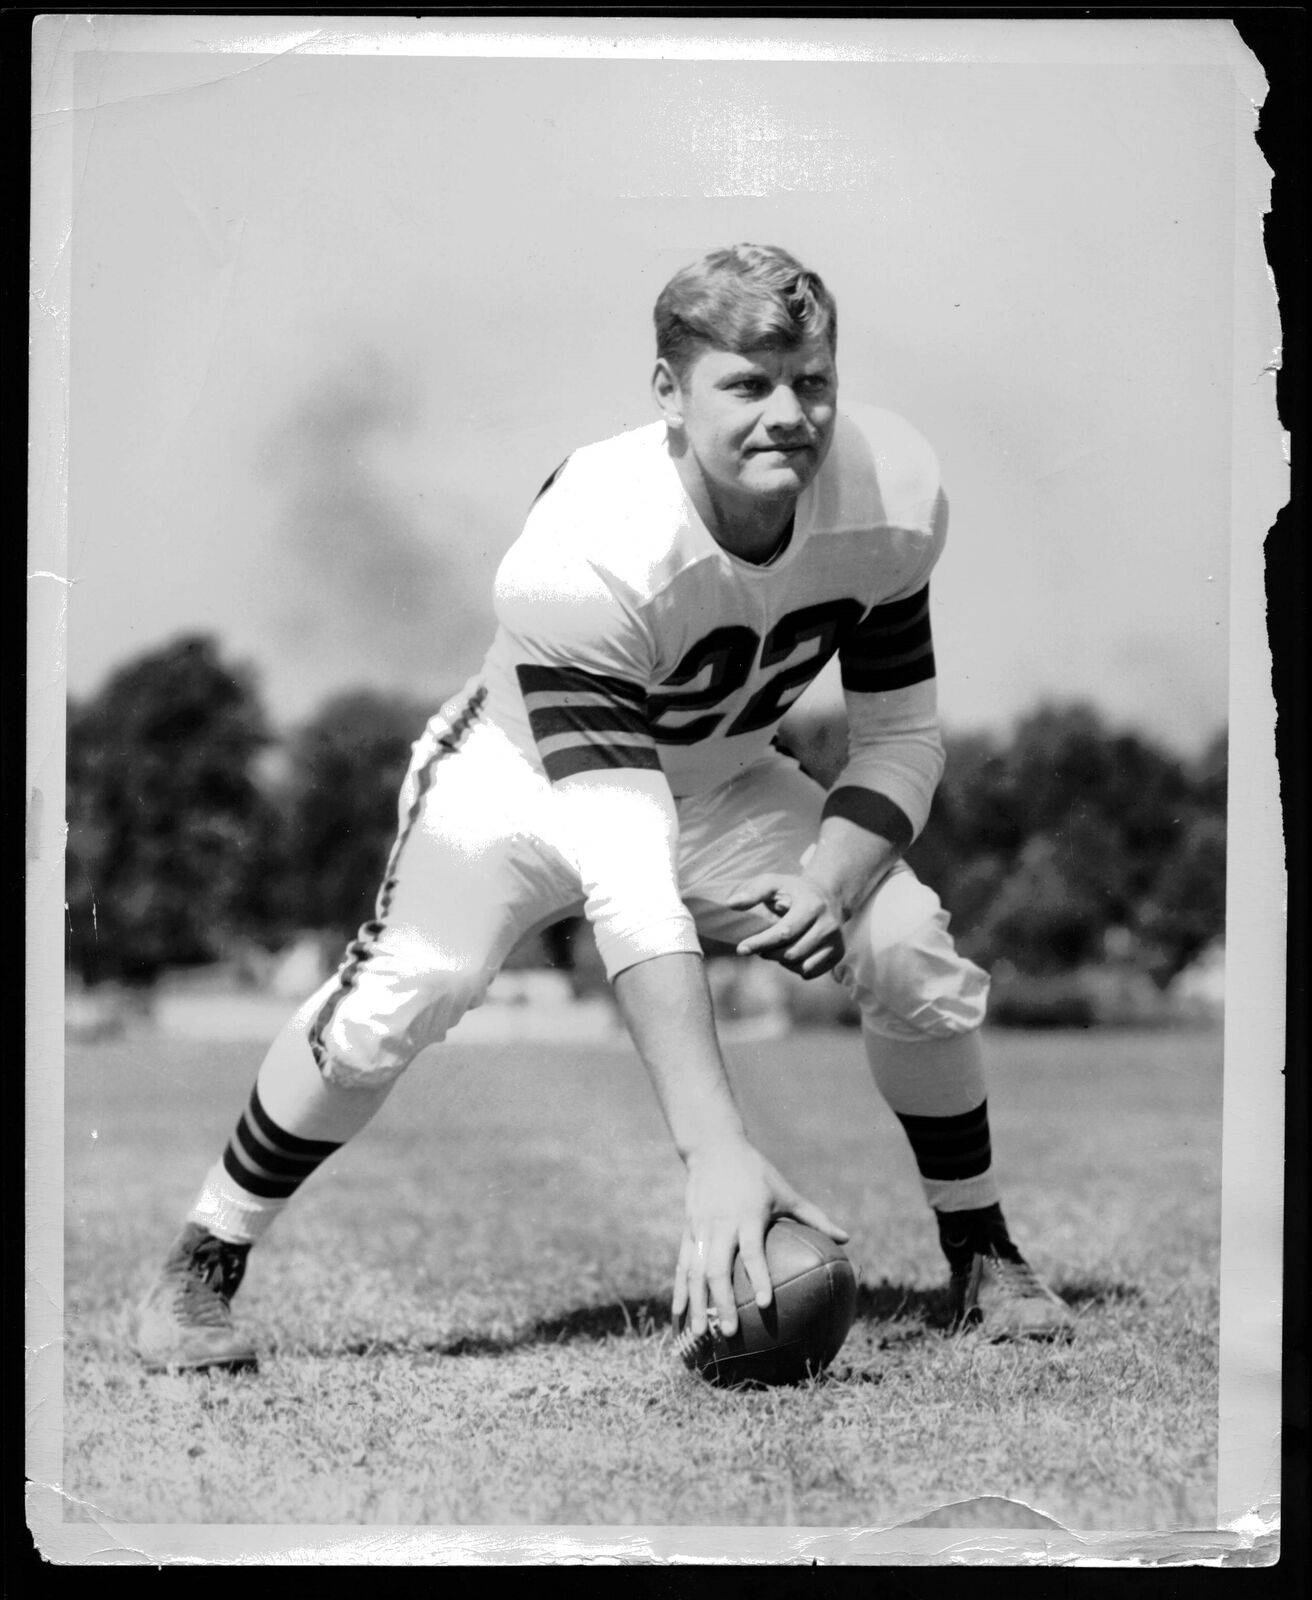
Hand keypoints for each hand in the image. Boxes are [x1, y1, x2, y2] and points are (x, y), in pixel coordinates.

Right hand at [671, 1138, 848, 1338]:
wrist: (713, 1148)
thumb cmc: (755, 1172)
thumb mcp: (785, 1191)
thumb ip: (815, 1216)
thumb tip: (847, 1239)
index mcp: (747, 1216)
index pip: (752, 1251)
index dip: (758, 1277)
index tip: (766, 1304)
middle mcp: (721, 1224)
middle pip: (718, 1269)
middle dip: (721, 1302)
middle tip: (730, 1333)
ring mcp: (700, 1228)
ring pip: (695, 1271)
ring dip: (696, 1304)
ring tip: (700, 1334)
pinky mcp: (688, 1230)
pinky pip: (682, 1265)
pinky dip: (679, 1290)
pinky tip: (677, 1315)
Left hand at [727, 873, 845, 978]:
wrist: (829, 895)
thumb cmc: (794, 890)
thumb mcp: (774, 883)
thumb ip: (753, 892)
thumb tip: (731, 904)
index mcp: (812, 906)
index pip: (784, 932)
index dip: (760, 942)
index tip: (741, 949)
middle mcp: (828, 925)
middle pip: (791, 953)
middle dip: (769, 953)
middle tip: (758, 947)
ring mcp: (836, 940)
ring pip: (800, 965)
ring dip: (781, 961)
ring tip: (775, 948)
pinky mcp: (838, 953)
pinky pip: (810, 972)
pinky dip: (795, 968)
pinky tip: (790, 954)